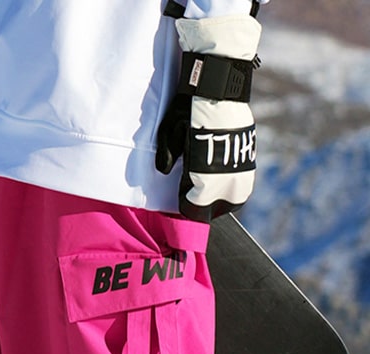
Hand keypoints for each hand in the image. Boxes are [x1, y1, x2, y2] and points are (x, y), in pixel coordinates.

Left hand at [156, 14, 261, 221]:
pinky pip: (245, 180)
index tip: (182, 198)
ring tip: (209, 187)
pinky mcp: (250, 155)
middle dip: (206, 205)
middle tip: (194, 195)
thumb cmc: (189, 110)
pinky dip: (233, 182)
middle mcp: (228, 180)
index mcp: (207, 179)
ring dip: (223, 197)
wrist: (218, 85)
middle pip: (219, 207)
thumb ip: (166, 154)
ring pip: (236, 197)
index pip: (198, 208)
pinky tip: (222, 173)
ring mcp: (243, 168)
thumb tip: (163, 171)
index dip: (187, 206)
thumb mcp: (170, 132)